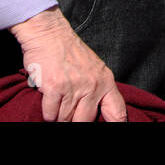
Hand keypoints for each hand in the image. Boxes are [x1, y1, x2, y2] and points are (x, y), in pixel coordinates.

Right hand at [9, 7, 126, 121]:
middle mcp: (92, 86)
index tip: (110, 129)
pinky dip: (47, 111)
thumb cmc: (70, 52)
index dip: (116, 125)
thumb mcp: (94, 69)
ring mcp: (73, 88)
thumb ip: (99, 90)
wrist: (50, 34)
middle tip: (68, 112)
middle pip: (84, 122)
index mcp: (105, 82)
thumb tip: (98, 114)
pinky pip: (50, 115)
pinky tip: (49, 98)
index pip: (117, 112)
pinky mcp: (55, 88)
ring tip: (57, 100)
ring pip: (65, 119)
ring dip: (58, 115)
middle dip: (74, 121)